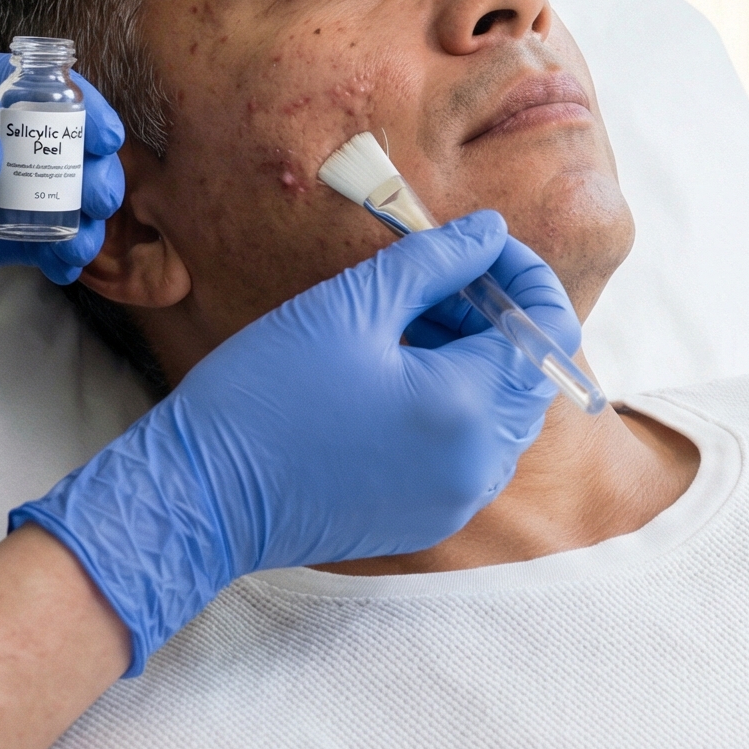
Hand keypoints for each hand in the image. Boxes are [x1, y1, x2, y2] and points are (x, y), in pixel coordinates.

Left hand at [0, 54, 126, 315]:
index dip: (69, 104)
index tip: (100, 134)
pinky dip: (58, 249)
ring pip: (51, 190)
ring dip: (80, 208)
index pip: (22, 86)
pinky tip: (67, 264)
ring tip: (86, 235)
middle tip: (100, 193)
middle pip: (51, 139)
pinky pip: (31, 239)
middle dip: (86, 162)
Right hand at [12, 212, 577, 670]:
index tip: (480, 244)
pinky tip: (394, 372)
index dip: (524, 274)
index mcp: (469, 409)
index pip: (549, 329)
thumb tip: (489, 230)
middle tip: (434, 277)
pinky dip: (454, 403)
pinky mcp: (428, 518)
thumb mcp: (351, 305)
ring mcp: (456, 499)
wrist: (199, 496)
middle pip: (529, 371)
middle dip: (495, 313)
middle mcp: (479, 465)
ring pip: (502, 410)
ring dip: (473, 356)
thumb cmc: (265, 394)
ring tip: (407, 319)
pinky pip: (470, 449)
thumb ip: (436, 261)